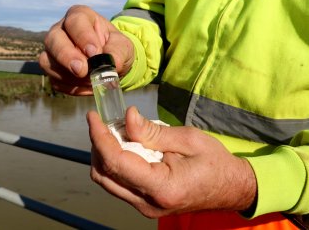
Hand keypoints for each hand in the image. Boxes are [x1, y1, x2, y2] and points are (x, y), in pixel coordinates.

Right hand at [39, 5, 134, 94]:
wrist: (111, 64)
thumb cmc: (115, 48)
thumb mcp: (123, 46)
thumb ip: (118, 51)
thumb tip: (111, 62)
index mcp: (79, 16)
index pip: (75, 21)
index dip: (83, 37)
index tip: (94, 53)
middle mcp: (61, 30)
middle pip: (53, 39)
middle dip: (67, 56)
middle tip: (82, 70)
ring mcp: (52, 51)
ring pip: (48, 61)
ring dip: (69, 75)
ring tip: (92, 81)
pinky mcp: (52, 70)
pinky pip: (54, 80)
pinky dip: (71, 87)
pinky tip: (88, 87)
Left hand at [87, 106, 256, 217]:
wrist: (230, 188)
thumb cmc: (214, 162)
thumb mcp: (187, 139)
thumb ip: (152, 131)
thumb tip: (127, 117)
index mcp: (162, 187)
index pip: (116, 162)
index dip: (99, 137)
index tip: (93, 117)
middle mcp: (148, 203)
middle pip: (104, 174)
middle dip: (98, 145)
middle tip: (104, 122)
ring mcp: (144, 207)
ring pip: (106, 180)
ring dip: (103, 154)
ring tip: (114, 133)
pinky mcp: (144, 204)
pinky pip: (117, 183)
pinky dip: (114, 163)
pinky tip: (124, 147)